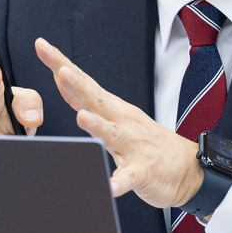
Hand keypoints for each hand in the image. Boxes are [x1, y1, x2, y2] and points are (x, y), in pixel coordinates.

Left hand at [35, 37, 203, 207]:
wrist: (188, 168)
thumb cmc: (148, 142)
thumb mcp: (117, 117)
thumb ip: (88, 102)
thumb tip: (61, 80)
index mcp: (113, 109)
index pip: (84, 82)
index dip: (62, 64)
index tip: (42, 46)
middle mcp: (122, 122)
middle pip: (96, 100)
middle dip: (78, 85)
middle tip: (62, 70)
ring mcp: (133, 146)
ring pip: (112, 135)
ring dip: (97, 126)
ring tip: (82, 118)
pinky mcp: (143, 171)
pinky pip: (129, 177)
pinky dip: (120, 182)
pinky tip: (111, 186)